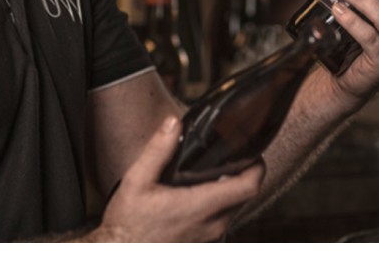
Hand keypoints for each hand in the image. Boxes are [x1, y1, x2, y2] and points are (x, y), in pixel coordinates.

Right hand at [89, 116, 263, 241]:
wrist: (121, 253)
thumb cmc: (128, 225)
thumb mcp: (137, 181)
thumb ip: (158, 150)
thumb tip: (173, 125)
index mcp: (200, 206)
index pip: (248, 186)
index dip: (257, 166)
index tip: (253, 153)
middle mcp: (212, 225)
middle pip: (246, 196)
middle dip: (245, 174)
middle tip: (234, 157)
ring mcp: (209, 237)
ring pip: (235, 209)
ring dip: (232, 190)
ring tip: (217, 173)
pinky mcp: (204, 243)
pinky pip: (223, 221)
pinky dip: (221, 204)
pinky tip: (203, 194)